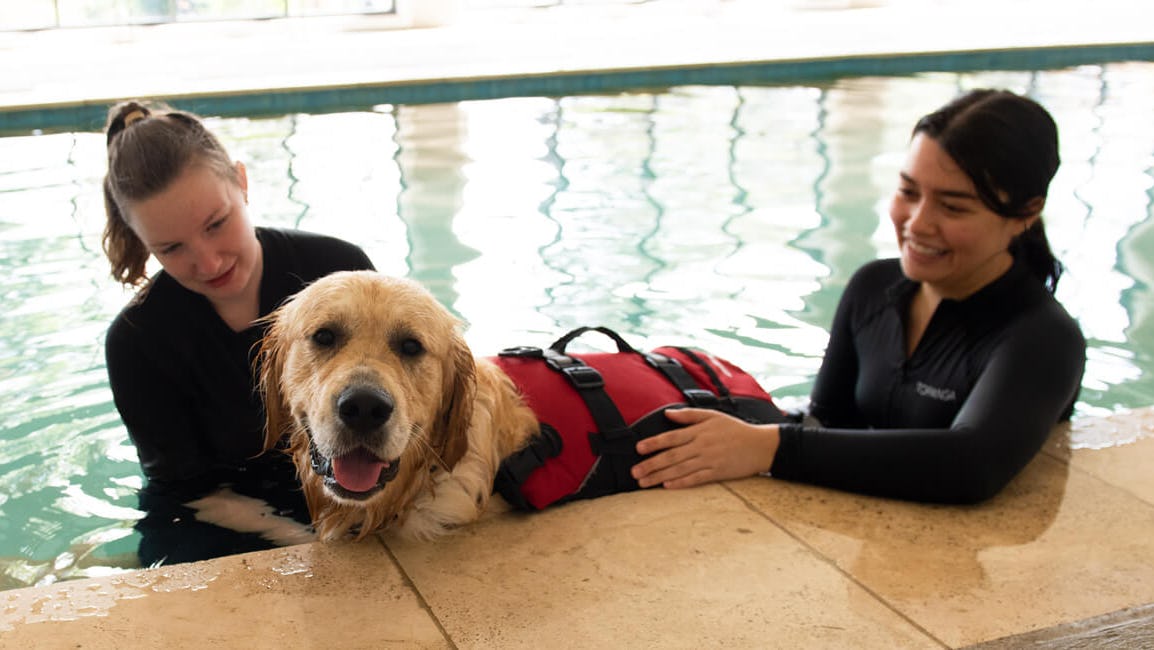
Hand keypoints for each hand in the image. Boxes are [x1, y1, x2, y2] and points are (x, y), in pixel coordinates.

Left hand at [631, 407, 779, 488]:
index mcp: (699, 432)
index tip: (639, 449)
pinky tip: (667, 486)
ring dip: (660, 476)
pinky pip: (695, 479)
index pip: (671, 438)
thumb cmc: (735, 429)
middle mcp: (701, 446)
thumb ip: (689, 415)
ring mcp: (709, 461)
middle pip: (671, 456)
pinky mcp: (717, 473)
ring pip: (679, 470)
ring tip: (644, 482)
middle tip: (634, 472)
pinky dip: (681, 482)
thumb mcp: (712, 416)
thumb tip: (667, 414)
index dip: (654, 443)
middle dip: (651, 464)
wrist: (759, 445)